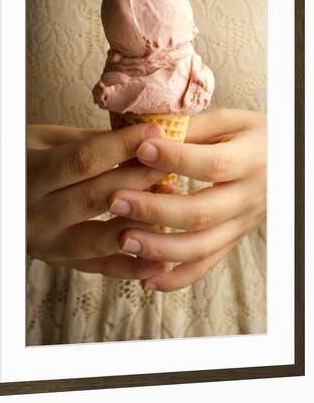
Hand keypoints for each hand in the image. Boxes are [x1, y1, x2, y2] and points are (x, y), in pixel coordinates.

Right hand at [27, 123, 168, 279]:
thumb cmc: (24, 159)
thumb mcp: (45, 140)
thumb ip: (88, 142)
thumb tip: (140, 140)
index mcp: (31, 175)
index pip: (83, 160)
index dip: (122, 146)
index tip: (155, 132)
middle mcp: (35, 213)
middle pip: (98, 197)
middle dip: (141, 178)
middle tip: (174, 163)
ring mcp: (47, 243)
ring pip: (102, 238)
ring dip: (142, 221)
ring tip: (174, 202)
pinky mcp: (60, 262)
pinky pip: (101, 268)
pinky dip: (133, 266)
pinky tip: (162, 259)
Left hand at [109, 109, 265, 291]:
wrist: (286, 163)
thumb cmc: (252, 136)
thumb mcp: (231, 122)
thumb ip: (194, 128)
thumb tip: (149, 134)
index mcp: (251, 160)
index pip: (212, 164)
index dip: (175, 159)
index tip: (141, 150)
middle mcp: (248, 197)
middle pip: (201, 212)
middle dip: (154, 210)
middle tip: (116, 201)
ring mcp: (241, 225)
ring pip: (201, 247)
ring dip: (159, 248)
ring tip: (123, 239)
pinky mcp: (232, 241)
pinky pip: (205, 265)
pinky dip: (176, 278)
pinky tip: (146, 280)